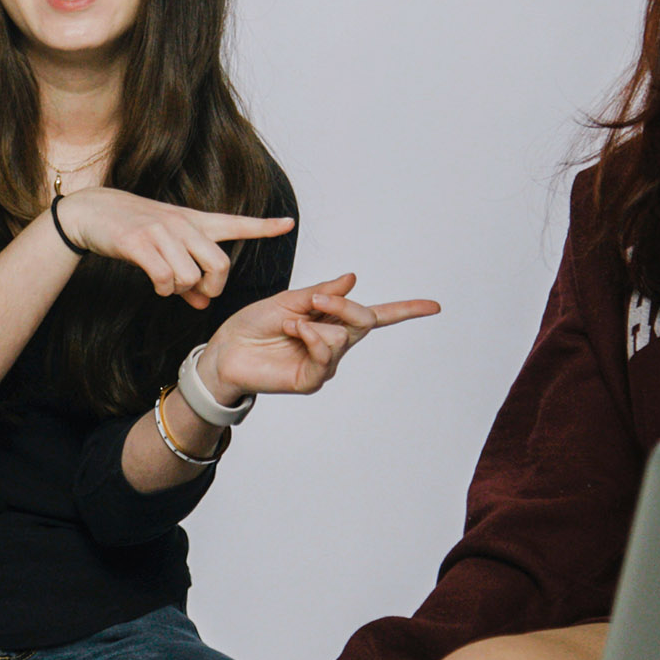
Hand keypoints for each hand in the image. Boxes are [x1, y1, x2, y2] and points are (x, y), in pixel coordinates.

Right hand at [53, 187, 295, 309]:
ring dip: (182, 291)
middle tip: (199, 292)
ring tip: (169, 285)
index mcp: (194, 221)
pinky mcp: (140, 244)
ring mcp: (162, 233)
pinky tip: (156, 284)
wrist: (94, 212)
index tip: (289, 223)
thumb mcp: (166, 247)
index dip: (264, 226)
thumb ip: (190, 276)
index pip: (236, 223)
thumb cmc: (134, 230)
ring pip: (191, 277)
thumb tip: (205, 303)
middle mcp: (183, 225)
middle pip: (220, 265)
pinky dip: (164, 290)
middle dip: (214, 288)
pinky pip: (164, 279)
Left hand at [199, 272, 437, 400]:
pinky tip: (293, 329)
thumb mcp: (289, 298)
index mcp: (332, 322)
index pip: (376, 316)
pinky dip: (312, 337)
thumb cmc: (254, 324)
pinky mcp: (311, 380)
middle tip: (315, 300)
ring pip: (343, 336)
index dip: (405, 310)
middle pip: (363, 320)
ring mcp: (325, 364)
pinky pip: (327, 355)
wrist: (225, 351)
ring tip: (289, 322)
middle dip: (344, 305)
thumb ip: (322, 293)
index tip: (435, 306)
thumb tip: (352, 278)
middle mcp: (335, 344)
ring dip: (315, 322)